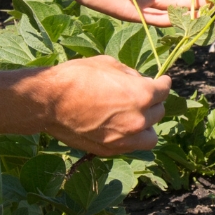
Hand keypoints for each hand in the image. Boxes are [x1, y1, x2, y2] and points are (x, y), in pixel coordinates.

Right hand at [27, 56, 170, 154]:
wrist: (50, 102)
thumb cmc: (77, 77)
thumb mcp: (108, 64)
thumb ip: (129, 74)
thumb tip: (138, 80)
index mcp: (142, 94)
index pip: (164, 90)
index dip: (163, 83)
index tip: (162, 81)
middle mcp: (139, 119)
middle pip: (159, 112)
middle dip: (153, 103)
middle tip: (143, 97)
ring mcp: (125, 138)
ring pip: (150, 137)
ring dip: (147, 126)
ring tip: (137, 118)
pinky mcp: (110, 150)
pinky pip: (131, 146)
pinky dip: (131, 138)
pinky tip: (121, 129)